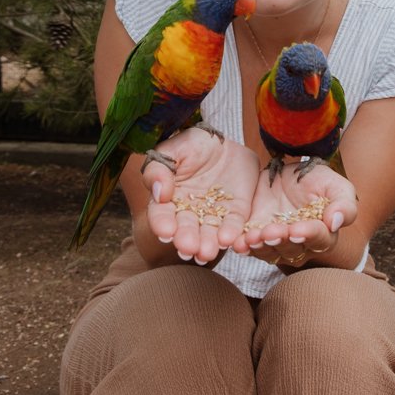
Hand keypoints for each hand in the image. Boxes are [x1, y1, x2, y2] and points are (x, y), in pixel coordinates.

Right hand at [141, 127, 260, 263]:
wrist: (222, 141)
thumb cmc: (191, 145)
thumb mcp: (172, 151)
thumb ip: (159, 170)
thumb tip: (159, 194)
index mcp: (168, 201)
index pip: (161, 216)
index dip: (162, 224)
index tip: (166, 232)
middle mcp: (189, 213)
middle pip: (186, 230)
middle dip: (187, 240)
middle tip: (189, 248)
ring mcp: (213, 215)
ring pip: (209, 233)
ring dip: (208, 244)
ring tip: (207, 253)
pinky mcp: (236, 212)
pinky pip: (234, 224)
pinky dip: (231, 232)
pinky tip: (228, 239)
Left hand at [233, 162, 356, 267]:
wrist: (285, 173)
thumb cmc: (315, 180)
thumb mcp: (334, 184)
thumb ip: (343, 204)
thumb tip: (335, 222)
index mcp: (323, 233)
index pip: (319, 239)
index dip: (308, 235)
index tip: (297, 229)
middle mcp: (300, 245)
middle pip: (292, 249)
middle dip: (280, 241)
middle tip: (270, 231)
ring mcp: (276, 243)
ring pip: (269, 251)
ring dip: (261, 246)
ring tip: (252, 236)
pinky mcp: (256, 238)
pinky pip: (250, 248)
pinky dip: (244, 246)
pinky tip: (238, 242)